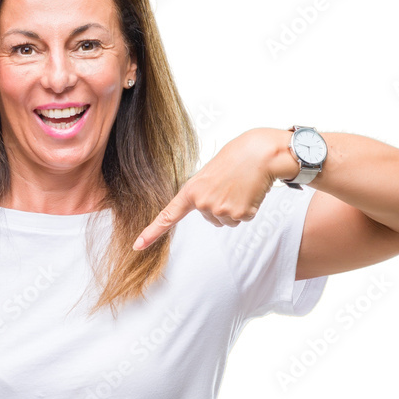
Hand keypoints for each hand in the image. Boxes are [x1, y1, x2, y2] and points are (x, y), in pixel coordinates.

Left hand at [132, 129, 282, 249]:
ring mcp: (221, 210)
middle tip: (230, 184)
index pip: (168, 216)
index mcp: (191, 191)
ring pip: (226, 221)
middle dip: (220, 204)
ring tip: (240, 186)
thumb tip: (208, 210)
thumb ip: (201, 192)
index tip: (138, 245)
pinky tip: (249, 191)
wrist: (261, 152)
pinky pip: (241, 219)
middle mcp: (203, 203)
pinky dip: (247, 208)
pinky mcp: (240, 215)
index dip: (151, 232)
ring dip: (234, 207)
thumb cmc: (236, 157)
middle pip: (210, 218)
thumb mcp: (209, 172)